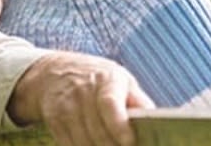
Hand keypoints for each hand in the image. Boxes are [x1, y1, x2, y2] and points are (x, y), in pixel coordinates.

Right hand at [9, 51, 154, 145]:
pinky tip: (93, 145)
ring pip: (83, 142)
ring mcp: (66, 106)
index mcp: (106, 80)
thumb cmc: (99, 78)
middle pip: (98, 131)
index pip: (110, 105)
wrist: (55, 71)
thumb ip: (138, 101)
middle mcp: (83, 92)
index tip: (129, 142)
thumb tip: (156, 120)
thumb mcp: (122, 80)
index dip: (119, 127)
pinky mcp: (53, 120)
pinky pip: (69, 144)